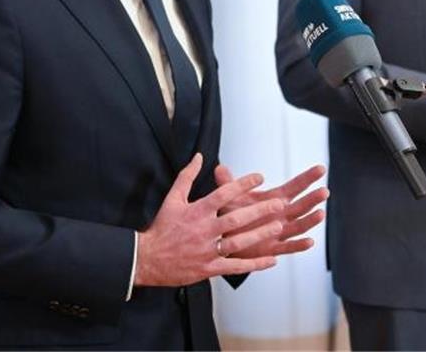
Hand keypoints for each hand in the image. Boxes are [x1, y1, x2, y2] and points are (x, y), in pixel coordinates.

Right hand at [135, 153, 286, 286]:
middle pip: (235, 218)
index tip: (260, 177)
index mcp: (197, 211)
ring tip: (278, 227)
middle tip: (278, 204)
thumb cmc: (161, 228)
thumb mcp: (172, 198)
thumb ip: (187, 176)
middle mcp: (204, 230)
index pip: (223, 194)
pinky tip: (271, 260)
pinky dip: (254, 265)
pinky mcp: (209, 268)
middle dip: (259, 211)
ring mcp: (207, 250)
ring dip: (259, 234)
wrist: (146, 258)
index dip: (242, 184)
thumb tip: (199, 156)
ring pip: (238, 242)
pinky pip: (235, 267)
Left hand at [212, 163, 327, 258]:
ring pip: (298, 226)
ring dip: (310, 221)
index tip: (321, 169)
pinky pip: (288, 247)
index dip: (307, 178)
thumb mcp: (229, 197)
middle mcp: (280, 215)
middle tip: (324, 191)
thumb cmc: (231, 215)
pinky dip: (298, 245)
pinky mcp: (272, 249)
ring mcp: (278, 232)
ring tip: (320, 214)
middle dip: (312, 199)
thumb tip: (220, 167)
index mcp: (274, 200)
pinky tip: (309, 242)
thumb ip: (228, 183)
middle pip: (301, 206)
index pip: (294, 187)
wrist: (222, 240)